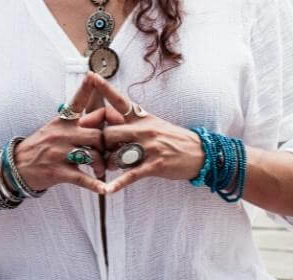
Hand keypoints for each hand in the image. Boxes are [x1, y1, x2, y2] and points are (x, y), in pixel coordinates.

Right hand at [14, 74, 107, 193]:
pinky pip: (82, 178)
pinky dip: (95, 185)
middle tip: (111, 152)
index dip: (87, 89)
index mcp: (62, 122)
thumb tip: (100, 114)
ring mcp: (60, 153)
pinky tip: (104, 189)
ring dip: (102, 165)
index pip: (77, 102)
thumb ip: (78, 122)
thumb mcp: (55, 128)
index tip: (95, 76)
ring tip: (102, 170)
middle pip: (96, 134)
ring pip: (92, 156)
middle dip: (107, 145)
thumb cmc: (41, 146)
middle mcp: (62, 135)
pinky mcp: (58, 172)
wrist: (17, 167)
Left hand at [87, 73, 205, 193]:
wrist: (201, 153)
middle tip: (95, 150)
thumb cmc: (173, 139)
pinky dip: (117, 184)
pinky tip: (107, 190)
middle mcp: (144, 129)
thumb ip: (131, 122)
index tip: (91, 76)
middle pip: (109, 133)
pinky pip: (131, 175)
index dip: (105, 88)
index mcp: (143, 117)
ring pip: (116, 155)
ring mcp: (150, 147)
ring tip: (110, 167)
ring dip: (109, 164)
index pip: (120, 101)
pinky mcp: (155, 165)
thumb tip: (108, 120)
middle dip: (99, 144)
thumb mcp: (153, 124)